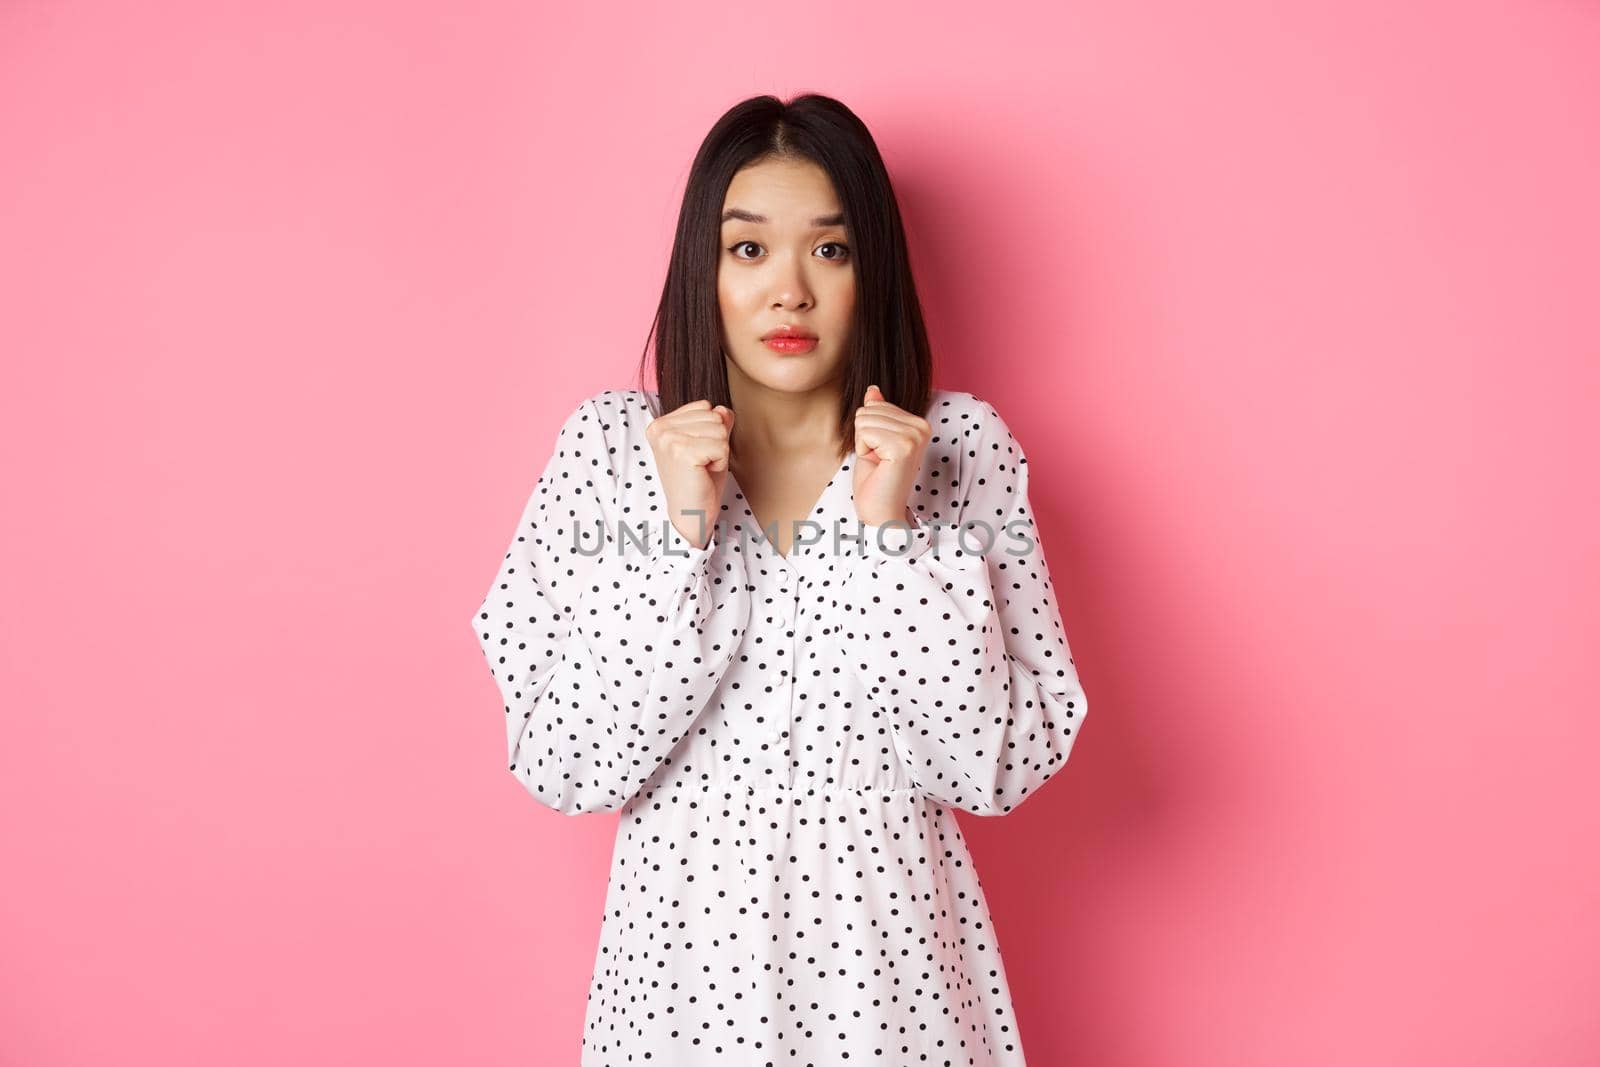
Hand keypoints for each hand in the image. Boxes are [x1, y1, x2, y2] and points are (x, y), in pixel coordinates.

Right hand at [645, 399, 733, 548]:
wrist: (690, 514)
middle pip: (713, 416)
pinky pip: (722, 446)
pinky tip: (704, 474)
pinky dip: (721, 463)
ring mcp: (669, 439)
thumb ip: (716, 422)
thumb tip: (724, 409)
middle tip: (701, 464)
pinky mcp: (682, 452)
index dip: (710, 433)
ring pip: (719, 429)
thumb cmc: (699, 480)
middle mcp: (660, 428)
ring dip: (719, 452)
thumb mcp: (709, 443)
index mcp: (660, 423)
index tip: (696, 454)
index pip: (705, 407)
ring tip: (702, 469)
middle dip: (716, 442)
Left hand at [851, 384, 930, 526]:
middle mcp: (922, 426)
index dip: (868, 431)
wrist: (880, 512)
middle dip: (864, 436)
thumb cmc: (876, 481)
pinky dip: (864, 450)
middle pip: (869, 409)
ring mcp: (915, 436)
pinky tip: (878, 466)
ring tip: (879, 463)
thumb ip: (877, 413)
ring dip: (864, 444)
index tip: (881, 453)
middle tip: (878, 460)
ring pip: (864, 419)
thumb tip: (873, 388)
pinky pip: (865, 431)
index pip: (875, 405)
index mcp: (918, 423)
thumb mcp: (873, 440)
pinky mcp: (904, 446)